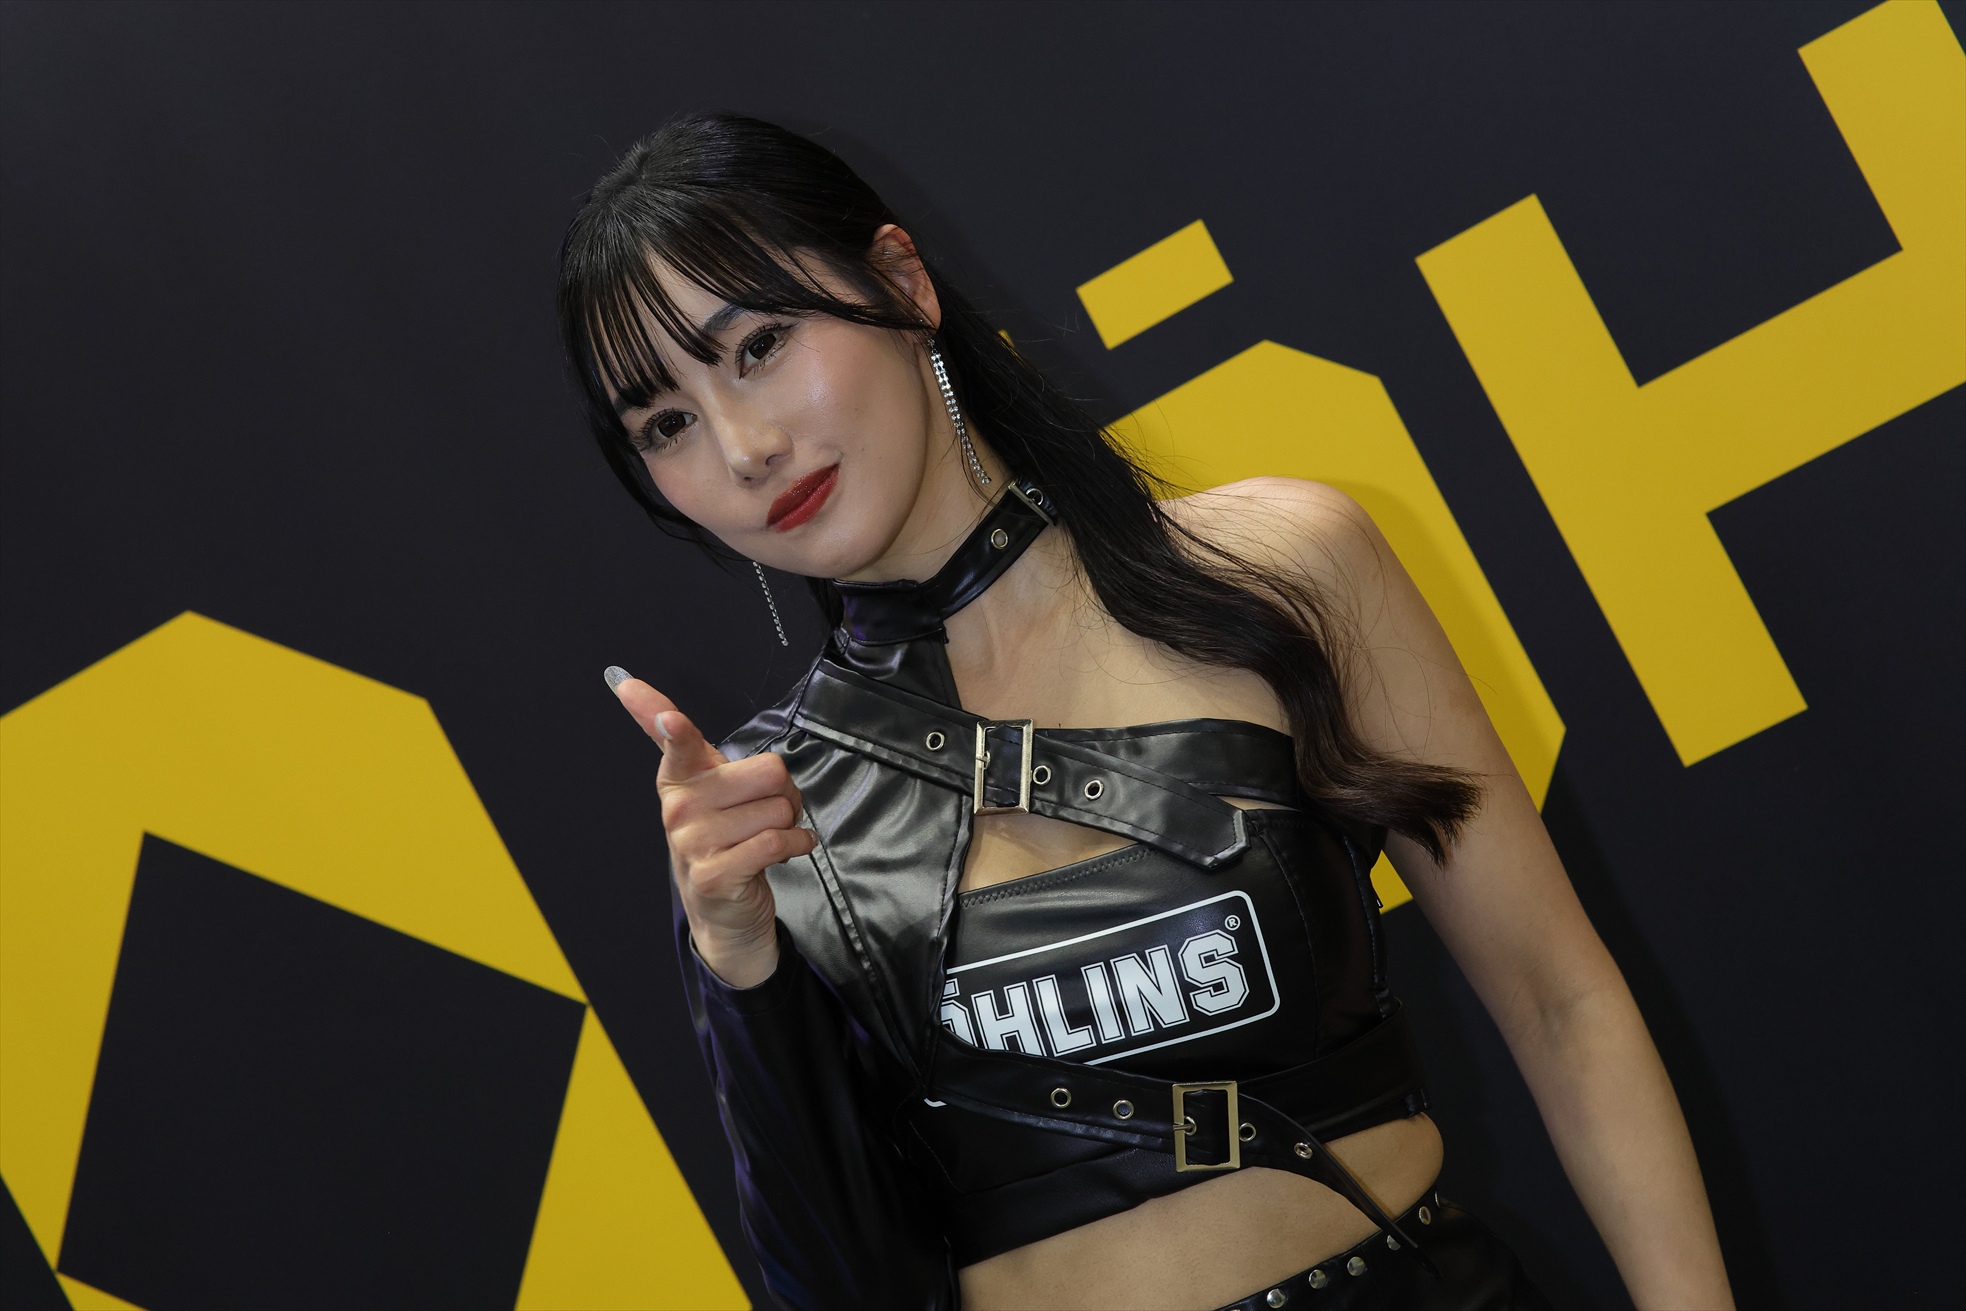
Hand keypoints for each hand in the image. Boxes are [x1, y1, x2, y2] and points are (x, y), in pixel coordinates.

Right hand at [606, 666, 814, 987]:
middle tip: (763, 811)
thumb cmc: (723, 835)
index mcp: (679, 778)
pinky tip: (784, 852)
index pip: (675, 743)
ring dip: (790, 824)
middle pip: (770, 771)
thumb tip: (635, 690)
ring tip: (765, 836)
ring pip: (780, 809)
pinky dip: (797, 845)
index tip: (656, 708)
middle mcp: (680, 807)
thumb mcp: (708, 785)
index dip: (666, 722)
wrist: (723, 907)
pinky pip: (778, 841)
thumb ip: (684, 740)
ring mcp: (693, 843)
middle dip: (785, 792)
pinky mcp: (714, 874)